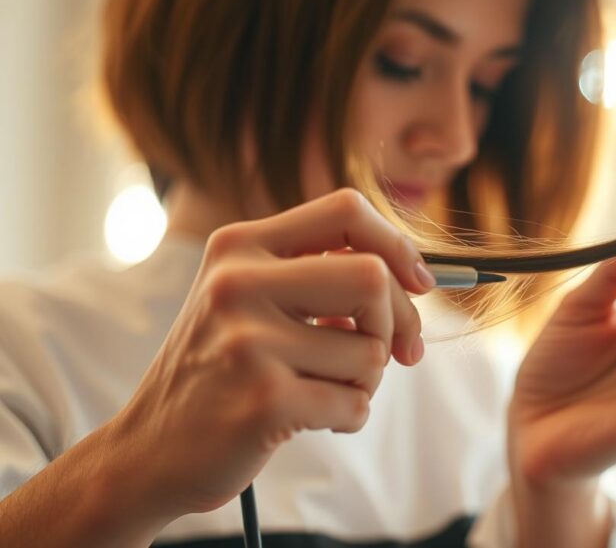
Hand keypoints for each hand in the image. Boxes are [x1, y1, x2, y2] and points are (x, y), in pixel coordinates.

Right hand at [109, 188, 433, 517]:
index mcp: (240, 246)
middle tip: (396, 353)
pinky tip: (309, 420)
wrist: (148, 451)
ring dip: (365, 381)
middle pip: (372, 277)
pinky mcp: (263, 399)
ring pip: (371, 351)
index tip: (420, 283)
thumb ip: (317, 275)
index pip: (346, 210)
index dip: (397, 245)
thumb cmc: (221, 372)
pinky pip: (355, 404)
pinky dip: (348, 417)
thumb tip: (415, 278)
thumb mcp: (250, 300)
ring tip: (323, 390)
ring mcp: (248, 341)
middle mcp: (238, 283)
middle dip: (396, 321)